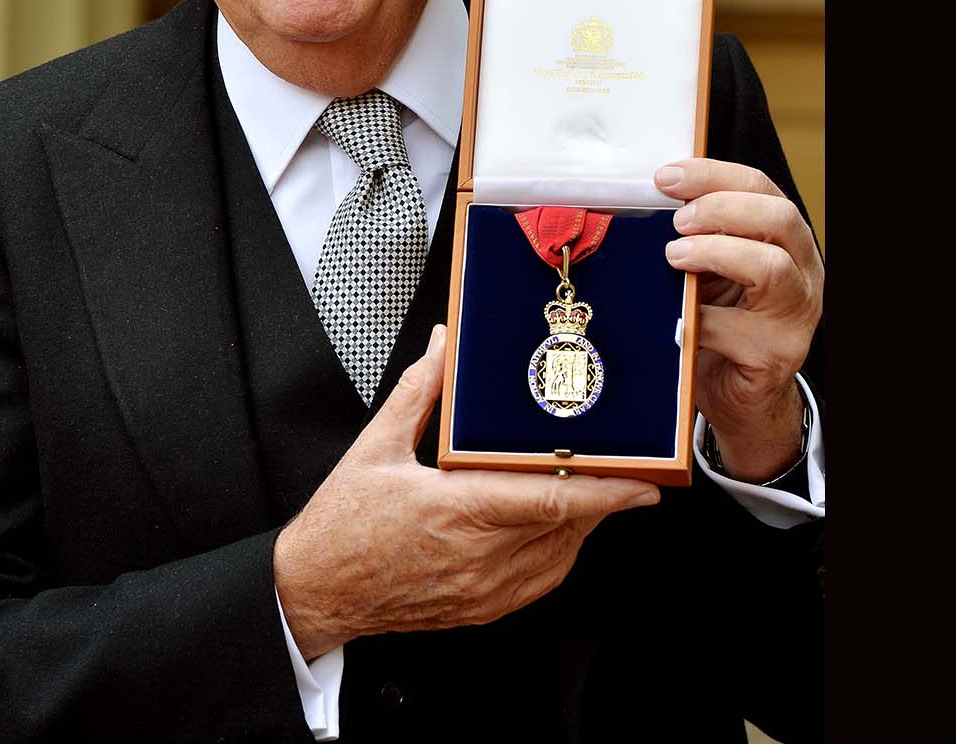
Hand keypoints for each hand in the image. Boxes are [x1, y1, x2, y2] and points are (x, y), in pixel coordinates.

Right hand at [273, 326, 660, 658]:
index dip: (604, 492)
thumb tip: (444, 346)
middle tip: (619, 467)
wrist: (315, 591)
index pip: (551, 502)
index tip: (641, 482)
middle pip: (565, 527)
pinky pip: (541, 580)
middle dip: (598, 497)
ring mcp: (484, 590)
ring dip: (580, 525)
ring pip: (560, 556)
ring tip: (584, 489)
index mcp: (457, 511)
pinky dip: (558, 552)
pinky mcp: (483, 609)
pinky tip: (553, 527)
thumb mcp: (375, 446)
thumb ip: (418, 392)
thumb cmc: (341, 527)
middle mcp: (478, 558)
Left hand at [655, 159, 823, 481]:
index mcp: (787, 241)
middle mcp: (804, 273)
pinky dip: (698, 319)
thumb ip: (699, 237)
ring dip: (715, 253)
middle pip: (780, 217)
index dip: (713, 175)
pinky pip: (734, 328)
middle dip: (720, 209)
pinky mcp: (774, 355)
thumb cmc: (722, 323)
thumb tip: (650, 200)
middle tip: (676, 221)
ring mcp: (795, 316)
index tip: (666, 177)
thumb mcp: (712, 270)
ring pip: (771, 267)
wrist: (738, 395)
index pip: (762, 188)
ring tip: (674, 256)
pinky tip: (677, 319)